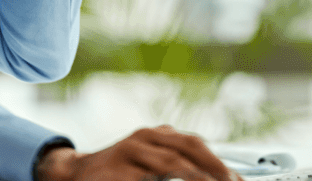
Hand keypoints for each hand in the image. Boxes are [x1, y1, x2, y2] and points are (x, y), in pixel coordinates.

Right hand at [35, 127, 242, 180]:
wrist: (73, 174)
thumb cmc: (118, 171)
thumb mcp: (149, 163)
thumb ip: (175, 164)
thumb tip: (213, 175)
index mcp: (157, 135)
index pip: (196, 143)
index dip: (219, 162)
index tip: (238, 180)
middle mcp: (145, 137)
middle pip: (188, 147)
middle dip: (214, 166)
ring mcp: (130, 150)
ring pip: (171, 162)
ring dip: (196, 177)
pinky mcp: (117, 168)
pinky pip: (145, 178)